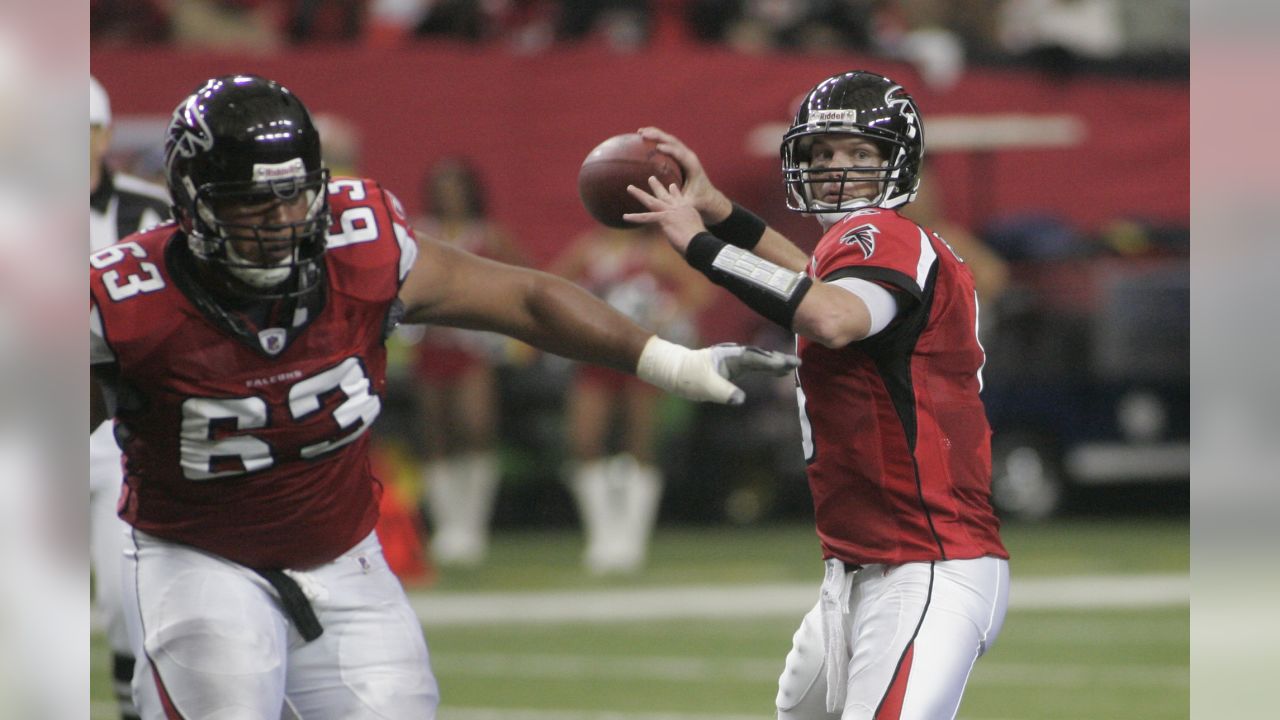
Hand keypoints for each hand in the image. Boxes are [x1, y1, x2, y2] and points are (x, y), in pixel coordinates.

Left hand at [623, 176, 706, 254]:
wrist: (700, 243)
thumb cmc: (699, 243)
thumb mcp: (694, 232)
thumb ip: (688, 231)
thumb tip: (687, 238)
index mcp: (687, 210)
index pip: (679, 198)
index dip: (674, 192)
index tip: (671, 185)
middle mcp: (678, 208)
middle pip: (665, 195)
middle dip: (657, 186)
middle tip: (651, 178)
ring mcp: (670, 212)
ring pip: (651, 201)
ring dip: (639, 194)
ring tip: (630, 188)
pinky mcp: (664, 219)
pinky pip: (646, 218)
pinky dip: (635, 218)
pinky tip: (625, 217)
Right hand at [636, 127, 732, 223]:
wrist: (708, 196)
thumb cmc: (698, 200)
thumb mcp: (688, 203)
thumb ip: (677, 202)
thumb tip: (663, 203)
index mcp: (692, 166)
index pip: (680, 154)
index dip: (670, 150)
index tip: (658, 147)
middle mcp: (689, 156)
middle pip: (673, 141)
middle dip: (658, 136)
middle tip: (642, 134)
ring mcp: (686, 154)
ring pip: (670, 139)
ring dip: (655, 134)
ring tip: (640, 132)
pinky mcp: (682, 155)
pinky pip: (669, 144)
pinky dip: (657, 139)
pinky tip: (645, 138)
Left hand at [637, 336, 798, 404]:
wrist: (674, 369)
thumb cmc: (688, 376)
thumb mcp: (704, 386)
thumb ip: (723, 392)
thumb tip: (740, 399)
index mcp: (729, 357)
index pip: (754, 358)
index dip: (770, 361)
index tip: (784, 364)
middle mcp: (734, 355)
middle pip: (760, 356)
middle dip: (778, 359)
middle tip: (797, 363)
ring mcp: (734, 360)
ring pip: (759, 360)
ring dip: (775, 363)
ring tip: (793, 367)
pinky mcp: (734, 368)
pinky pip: (755, 366)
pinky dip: (768, 367)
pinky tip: (778, 372)